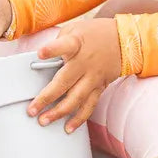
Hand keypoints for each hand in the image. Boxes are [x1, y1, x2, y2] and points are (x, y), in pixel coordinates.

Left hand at [27, 18, 121, 132]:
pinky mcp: (100, 86)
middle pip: (65, 81)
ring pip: (76, 98)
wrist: (125, 40)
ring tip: (45, 121)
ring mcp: (93, 76)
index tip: (40, 53)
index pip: (65, 45)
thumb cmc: (95, 33)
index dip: (52, 49)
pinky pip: (89, 105)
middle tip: (32, 110)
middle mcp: (85, 62)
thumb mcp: (74, 29)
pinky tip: (68, 128)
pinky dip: (79, 118)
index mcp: (77, 44)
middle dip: (47, 97)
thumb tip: (42, 59)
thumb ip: (58, 43)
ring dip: (60, 112)